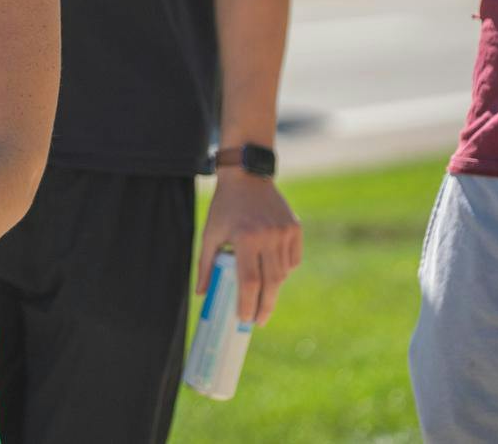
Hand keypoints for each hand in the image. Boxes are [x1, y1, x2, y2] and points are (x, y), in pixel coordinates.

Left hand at [197, 172, 301, 324]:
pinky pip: (293, 260)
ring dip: (273, 288)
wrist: (247, 176)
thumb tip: (202, 294)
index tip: (245, 320)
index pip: (249, 281)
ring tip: (261, 296)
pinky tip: (272, 273)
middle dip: (265, 306)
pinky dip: (284, 270)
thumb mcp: (210, 233)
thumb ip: (206, 265)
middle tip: (258, 321)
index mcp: (245, 238)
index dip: (248, 303)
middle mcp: (268, 236)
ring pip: (283, 273)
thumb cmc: (224, 207)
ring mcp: (285, 232)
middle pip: (271, 283)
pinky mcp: (296, 229)